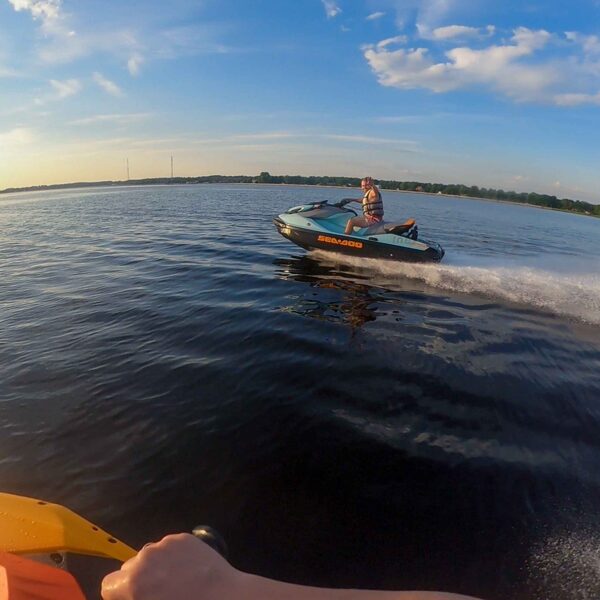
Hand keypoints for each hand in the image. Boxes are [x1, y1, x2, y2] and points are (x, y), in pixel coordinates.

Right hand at [101, 533, 240, 599]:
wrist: (224, 597)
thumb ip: (134, 597)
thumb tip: (135, 593)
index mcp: (132, 582)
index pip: (108, 584)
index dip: (119, 595)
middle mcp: (144, 557)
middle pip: (128, 567)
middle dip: (137, 579)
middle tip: (157, 592)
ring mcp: (165, 543)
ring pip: (150, 555)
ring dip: (155, 565)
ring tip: (176, 580)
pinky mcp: (183, 537)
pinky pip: (169, 546)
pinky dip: (173, 556)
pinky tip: (188, 569)